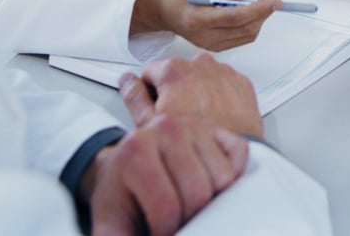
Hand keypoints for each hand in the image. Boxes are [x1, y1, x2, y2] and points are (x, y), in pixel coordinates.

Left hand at [84, 114, 248, 235]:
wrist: (122, 167)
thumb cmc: (120, 196)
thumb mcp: (109, 224)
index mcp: (135, 150)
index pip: (168, 207)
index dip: (165, 232)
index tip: (156, 232)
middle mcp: (166, 128)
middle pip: (200, 193)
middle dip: (190, 219)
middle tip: (174, 221)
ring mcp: (193, 123)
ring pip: (224, 178)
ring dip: (212, 202)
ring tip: (187, 203)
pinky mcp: (214, 125)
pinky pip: (240, 155)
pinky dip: (231, 178)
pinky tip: (207, 185)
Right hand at [119, 52, 263, 137]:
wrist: (228, 157)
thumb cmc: (190, 147)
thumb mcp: (149, 124)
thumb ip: (133, 96)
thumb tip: (126, 80)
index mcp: (174, 70)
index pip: (150, 71)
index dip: (149, 91)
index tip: (156, 106)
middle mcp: (200, 64)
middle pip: (178, 71)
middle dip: (175, 89)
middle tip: (177, 116)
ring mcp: (222, 71)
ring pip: (202, 75)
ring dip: (198, 89)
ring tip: (197, 117)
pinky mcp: (241, 81)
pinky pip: (224, 81)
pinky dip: (219, 93)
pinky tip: (216, 115)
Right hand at [131, 0, 281, 51]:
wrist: (161, 8)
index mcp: (196, 19)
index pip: (236, 17)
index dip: (259, 9)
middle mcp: (203, 36)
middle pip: (245, 29)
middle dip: (265, 11)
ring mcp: (209, 43)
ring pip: (246, 35)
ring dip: (261, 17)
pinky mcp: (215, 45)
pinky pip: (241, 38)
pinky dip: (253, 23)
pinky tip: (255, 8)